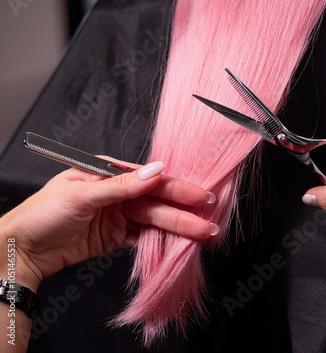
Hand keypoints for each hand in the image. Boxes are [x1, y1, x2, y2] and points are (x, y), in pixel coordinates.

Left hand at [0, 160, 217, 290]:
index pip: (151, 180)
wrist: (20, 250)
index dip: (178, 188)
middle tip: (211, 222)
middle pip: (157, 202)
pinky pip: (144, 237)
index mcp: (109, 173)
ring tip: (203, 235)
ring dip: (178, 229)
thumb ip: (122, 186)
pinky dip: (161, 241)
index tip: (202, 196)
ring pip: (155, 221)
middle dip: (184, 212)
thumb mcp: (81, 195)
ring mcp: (119, 216)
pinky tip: (179, 243)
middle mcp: (118, 193)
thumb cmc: (42, 213)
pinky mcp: (116, 237)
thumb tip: (157, 169)